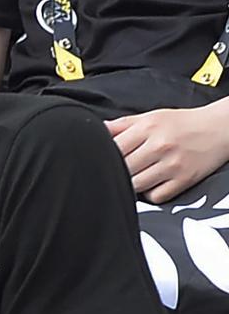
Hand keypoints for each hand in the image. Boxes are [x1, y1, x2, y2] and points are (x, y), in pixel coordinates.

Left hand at [104, 105, 228, 202]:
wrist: (220, 128)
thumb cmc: (182, 123)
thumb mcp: (150, 116)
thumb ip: (121, 125)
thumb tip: (96, 130)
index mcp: (148, 127)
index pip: (112, 148)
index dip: (103, 156)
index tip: (99, 160)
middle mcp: (160, 146)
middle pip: (122, 169)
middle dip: (117, 171)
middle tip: (119, 170)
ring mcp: (173, 165)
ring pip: (136, 185)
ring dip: (131, 184)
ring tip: (135, 176)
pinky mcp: (184, 180)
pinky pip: (155, 197)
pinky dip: (149, 194)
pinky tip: (151, 184)